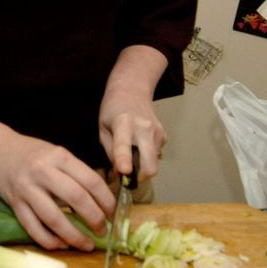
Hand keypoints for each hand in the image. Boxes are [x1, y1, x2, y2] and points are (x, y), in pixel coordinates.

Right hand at [0, 136, 113, 252]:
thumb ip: (78, 174)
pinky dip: (49, 241)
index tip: (113, 214)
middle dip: (94, 219)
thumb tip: (104, 201)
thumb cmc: (35, 156)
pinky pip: (33, 228)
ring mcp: (26, 189)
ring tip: (86, 245)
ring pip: (53, 218)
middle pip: (76, 198)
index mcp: (59, 156)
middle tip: (103, 231)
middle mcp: (43, 171)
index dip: (106, 201)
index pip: (90, 181)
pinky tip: (62, 245)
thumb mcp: (58, 155)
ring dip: (74, 235)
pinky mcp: (15, 204)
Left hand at [98, 44, 168, 181]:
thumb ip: (110, 152)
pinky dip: (146, 157)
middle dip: (141, 176)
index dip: (124, 159)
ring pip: (153, 163)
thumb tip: (120, 174)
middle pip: (150, 163)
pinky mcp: (164, 136)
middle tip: (128, 175)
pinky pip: (155, 156)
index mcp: (123, 123)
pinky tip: (138, 144)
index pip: (124, 144)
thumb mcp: (102, 129)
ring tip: (131, 152)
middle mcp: (144, 127)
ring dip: (142, 165)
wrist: (132, 90)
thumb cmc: (112, 110)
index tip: (125, 172)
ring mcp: (157, 132)